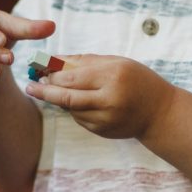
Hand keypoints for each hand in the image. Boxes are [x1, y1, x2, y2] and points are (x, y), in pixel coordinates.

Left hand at [26, 54, 175, 139]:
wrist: (160, 112)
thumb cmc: (138, 81)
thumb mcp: (116, 63)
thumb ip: (85, 61)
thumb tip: (55, 60)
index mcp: (113, 76)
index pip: (72, 77)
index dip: (52, 74)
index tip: (38, 70)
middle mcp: (109, 99)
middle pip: (66, 97)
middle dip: (45, 91)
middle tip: (32, 86)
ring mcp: (106, 119)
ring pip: (71, 110)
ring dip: (60, 100)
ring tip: (55, 90)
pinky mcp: (103, 131)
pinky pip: (80, 119)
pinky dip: (74, 109)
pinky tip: (80, 101)